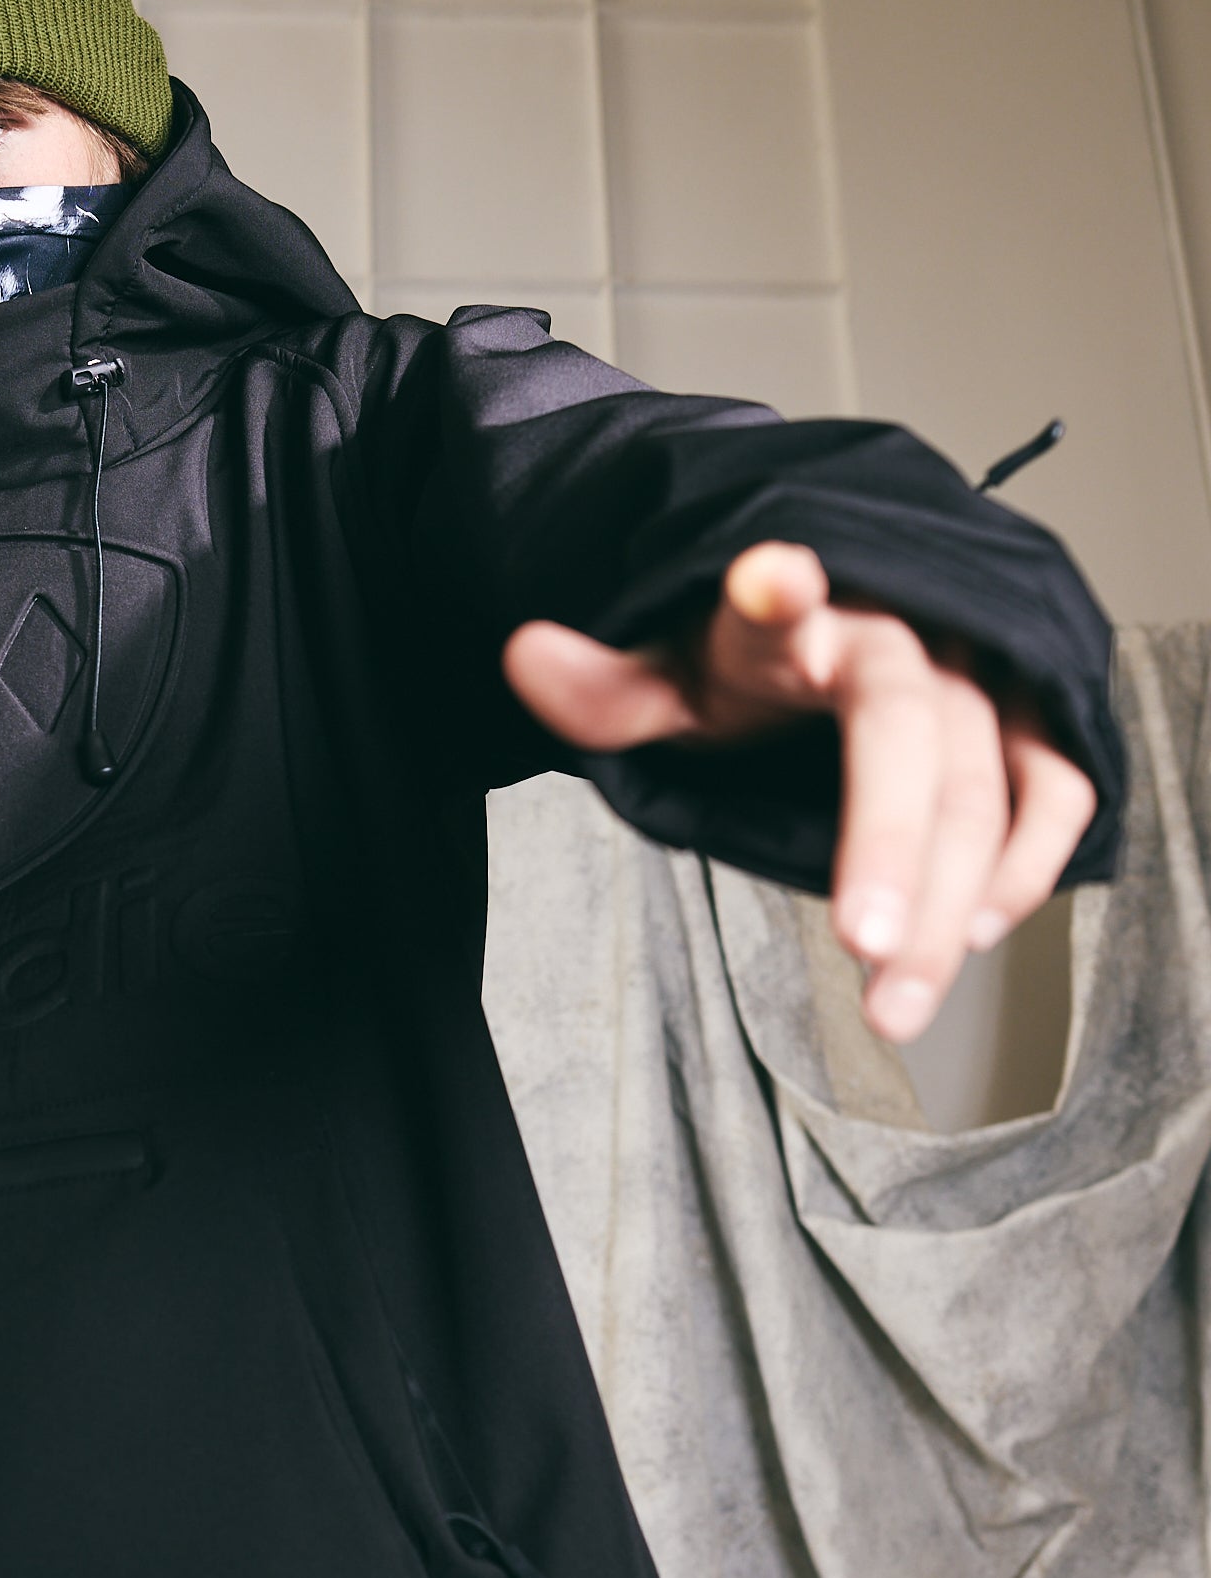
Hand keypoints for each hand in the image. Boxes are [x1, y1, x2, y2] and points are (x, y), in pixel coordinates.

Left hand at [500, 541, 1098, 1043]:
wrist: (830, 634)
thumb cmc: (745, 668)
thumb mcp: (664, 682)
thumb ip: (605, 691)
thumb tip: (523, 653)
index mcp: (790, 623)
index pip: (778, 599)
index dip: (776, 592)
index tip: (770, 575)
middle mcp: (898, 633)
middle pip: (912, 728)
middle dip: (893, 840)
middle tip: (865, 947)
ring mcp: (973, 674)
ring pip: (989, 779)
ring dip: (955, 898)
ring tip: (897, 1002)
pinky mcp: (1024, 717)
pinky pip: (1054, 785)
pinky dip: (1028, 862)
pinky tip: (981, 934)